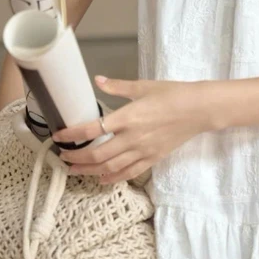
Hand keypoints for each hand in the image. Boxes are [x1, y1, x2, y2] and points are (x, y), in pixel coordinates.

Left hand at [51, 76, 211, 183]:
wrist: (199, 109)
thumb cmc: (173, 94)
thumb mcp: (144, 86)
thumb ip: (117, 86)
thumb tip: (97, 80)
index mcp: (127, 117)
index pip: (92, 129)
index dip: (72, 135)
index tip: (59, 136)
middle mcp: (132, 137)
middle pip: (97, 154)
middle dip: (76, 158)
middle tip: (63, 158)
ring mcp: (143, 151)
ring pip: (110, 167)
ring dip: (89, 170)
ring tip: (75, 170)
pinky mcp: (152, 158)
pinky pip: (129, 173)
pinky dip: (112, 178)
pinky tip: (102, 179)